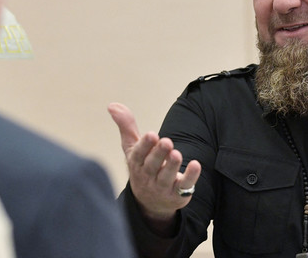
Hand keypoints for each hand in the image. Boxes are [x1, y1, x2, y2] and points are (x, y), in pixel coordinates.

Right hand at [108, 102, 201, 226]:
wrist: (150, 202)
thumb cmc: (142, 167)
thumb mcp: (132, 147)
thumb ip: (126, 126)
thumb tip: (112, 105)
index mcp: (136, 163)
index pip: (139, 155)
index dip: (145, 146)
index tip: (152, 135)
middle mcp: (148, 176)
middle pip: (152, 166)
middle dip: (159, 154)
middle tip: (166, 142)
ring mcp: (162, 187)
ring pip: (167, 177)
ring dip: (172, 166)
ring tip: (176, 154)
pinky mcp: (178, 193)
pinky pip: (185, 186)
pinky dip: (191, 176)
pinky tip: (196, 164)